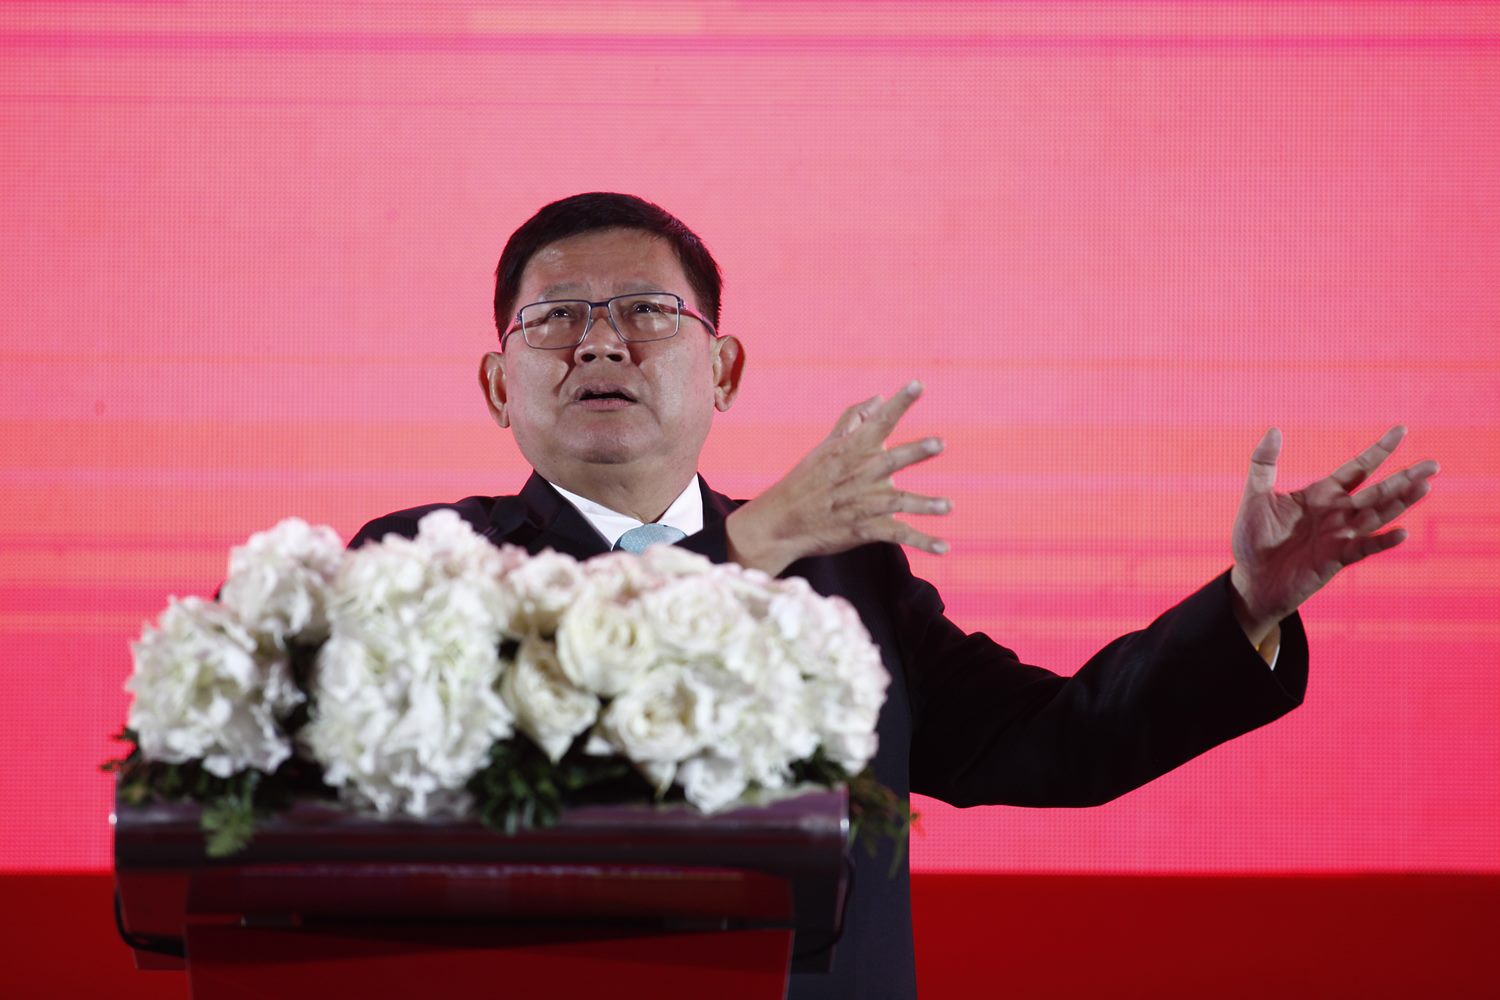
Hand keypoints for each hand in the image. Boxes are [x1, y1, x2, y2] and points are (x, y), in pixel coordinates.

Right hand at [725, 380, 950, 575]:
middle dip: (916, 452)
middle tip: (939, 443)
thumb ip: (854, 420)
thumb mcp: (827, 446)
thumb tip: (878, 398)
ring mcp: (865, 503)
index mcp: (853, 450)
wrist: (784, 521)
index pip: (880, 421)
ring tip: (947, 506)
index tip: (918, 384)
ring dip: (924, 504)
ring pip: (900, 502)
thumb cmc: (807, 479)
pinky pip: (899, 535)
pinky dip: (922, 542)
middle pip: (893, 460)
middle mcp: (862, 474)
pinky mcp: (867, 529)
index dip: (900, 403)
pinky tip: (945, 547)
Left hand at [1230, 426, 1437, 645]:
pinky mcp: (1336, 559)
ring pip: (1377, 516)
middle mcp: (1337, 513)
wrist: (1251, 579)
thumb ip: (1264, 464)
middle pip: (1377, 491)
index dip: (1379, 450)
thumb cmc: (1253, 538)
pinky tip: (1402, 533)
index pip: (1357, 468)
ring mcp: (1340, 536)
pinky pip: (1363, 548)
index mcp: (1322, 494)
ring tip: (1425, 487)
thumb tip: (1274, 429)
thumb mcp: (1256, 496)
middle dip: (1404, 477)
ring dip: (1401, 503)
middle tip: (1434, 464)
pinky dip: (1382, 542)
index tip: (1401, 430)